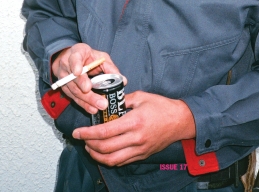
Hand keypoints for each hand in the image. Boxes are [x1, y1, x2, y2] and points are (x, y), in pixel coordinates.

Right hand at [52, 43, 123, 114]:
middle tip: (98, 98)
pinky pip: (74, 98)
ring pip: (74, 90)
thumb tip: (123, 80)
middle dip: (86, 90)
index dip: (76, 65)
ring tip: (98, 106)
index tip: (78, 72)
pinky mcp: (65, 88)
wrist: (69, 59)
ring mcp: (64, 78)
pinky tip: (92, 109)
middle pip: (75, 79)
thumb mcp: (100, 57)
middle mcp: (67, 65)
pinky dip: (84, 104)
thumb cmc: (87, 57)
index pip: (74, 58)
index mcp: (77, 53)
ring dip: (87, 100)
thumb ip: (110, 67)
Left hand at [72, 91, 195, 165]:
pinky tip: (103, 153)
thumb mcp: (142, 97)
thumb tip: (109, 102)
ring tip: (89, 147)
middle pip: (105, 148)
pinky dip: (109, 159)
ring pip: (112, 160)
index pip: (105, 132)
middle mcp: (136, 138)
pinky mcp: (143, 155)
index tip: (78, 131)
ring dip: (96, 155)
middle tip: (81, 138)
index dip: (88, 133)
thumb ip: (124, 100)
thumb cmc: (162, 106)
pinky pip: (122, 161)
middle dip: (89, 144)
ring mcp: (140, 149)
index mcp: (134, 121)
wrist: (181, 121)